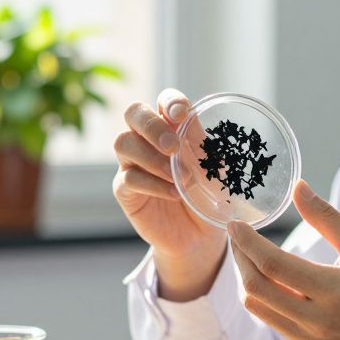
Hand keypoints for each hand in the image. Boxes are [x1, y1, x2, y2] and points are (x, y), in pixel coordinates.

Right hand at [113, 88, 226, 298]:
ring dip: (152, 157)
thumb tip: (203, 135)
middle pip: (133, 113)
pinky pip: (129, 179)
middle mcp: (147, 141)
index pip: (164, 102)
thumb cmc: (207, 197)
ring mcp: (132, 164)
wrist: (198, 237)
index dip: (170, 102)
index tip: (182, 113)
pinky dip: (153, 185)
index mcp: (171, 128)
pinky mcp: (125, 190)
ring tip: (178, 176)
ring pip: (123, 143)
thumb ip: (207, 152)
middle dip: (151, 125)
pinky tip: (174, 193)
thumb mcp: (215, 173)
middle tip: (172, 145)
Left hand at [227, 179, 339, 339]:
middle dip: (239, 260)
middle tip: (239, 238)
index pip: (272, 264)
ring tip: (249, 257)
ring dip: (246, 281)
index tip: (235, 223)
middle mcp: (316, 320)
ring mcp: (310, 339)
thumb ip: (326, 217)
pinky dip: (262, 299)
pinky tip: (269, 281)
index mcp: (332, 291)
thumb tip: (298, 186)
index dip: (247, 241)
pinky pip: (271, 322)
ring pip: (257, 309)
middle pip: (255, 289)